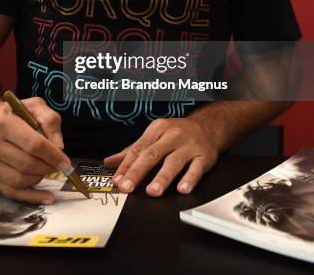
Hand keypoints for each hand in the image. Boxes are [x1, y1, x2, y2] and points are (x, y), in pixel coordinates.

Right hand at [0, 97, 69, 203]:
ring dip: (38, 179)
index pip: (33, 144)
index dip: (53, 156)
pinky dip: (30, 197)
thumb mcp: (33, 105)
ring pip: (18, 180)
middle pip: (26, 164)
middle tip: (57, 166)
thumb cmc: (10, 113)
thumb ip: (50, 120)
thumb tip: (59, 146)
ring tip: (45, 170)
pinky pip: (9, 191)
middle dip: (47, 168)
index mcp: (3, 122)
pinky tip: (45, 196)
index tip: (65, 162)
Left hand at [104, 118, 218, 196]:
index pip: (138, 149)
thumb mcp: (154, 135)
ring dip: (162, 177)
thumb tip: (110, 162)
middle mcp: (172, 136)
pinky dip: (189, 179)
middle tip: (127, 187)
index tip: (117, 180)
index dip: (126, 166)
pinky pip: (196, 168)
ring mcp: (189, 146)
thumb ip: (132, 150)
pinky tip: (182, 189)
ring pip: (174, 162)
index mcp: (157, 129)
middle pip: (152, 154)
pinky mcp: (204, 156)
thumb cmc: (176, 133)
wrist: (208, 127)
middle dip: (138, 172)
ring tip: (152, 191)